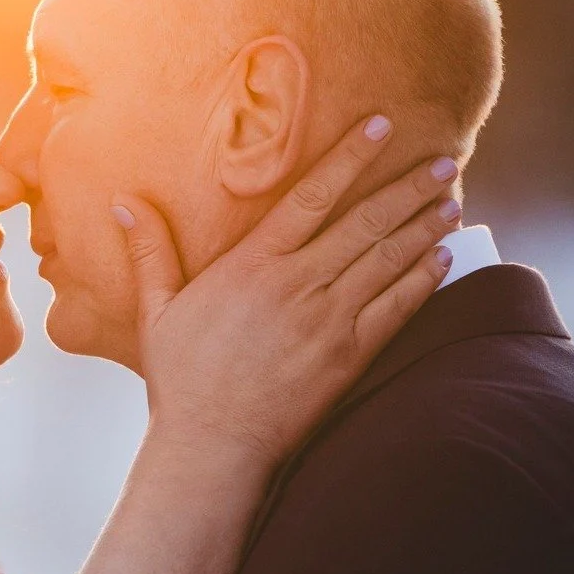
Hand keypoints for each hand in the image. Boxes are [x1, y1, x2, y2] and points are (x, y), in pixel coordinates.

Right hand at [119, 115, 456, 470]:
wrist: (212, 446)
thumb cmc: (180, 380)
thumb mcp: (156, 312)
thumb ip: (150, 253)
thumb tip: (124, 203)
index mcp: (251, 267)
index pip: (309, 197)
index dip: (348, 158)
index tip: (379, 127)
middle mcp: (297, 286)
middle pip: (363, 222)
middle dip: (405, 187)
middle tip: (442, 159)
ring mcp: (328, 321)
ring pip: (387, 259)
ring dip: (423, 226)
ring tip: (449, 199)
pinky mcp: (348, 356)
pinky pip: (397, 308)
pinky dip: (423, 279)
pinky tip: (443, 257)